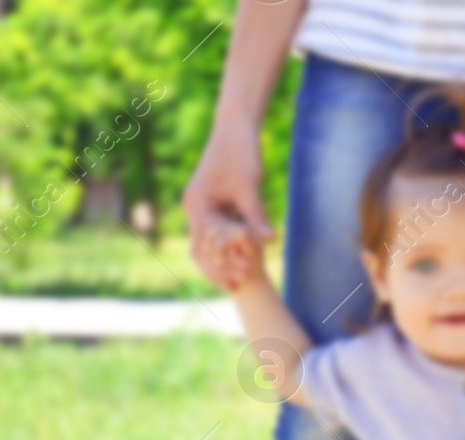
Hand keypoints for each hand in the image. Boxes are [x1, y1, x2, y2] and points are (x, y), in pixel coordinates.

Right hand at [184, 118, 271, 289]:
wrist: (237, 127)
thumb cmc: (240, 151)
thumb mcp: (248, 186)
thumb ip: (255, 215)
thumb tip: (268, 241)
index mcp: (197, 204)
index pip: (204, 244)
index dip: (221, 264)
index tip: (238, 279)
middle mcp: (196, 208)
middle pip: (203, 248)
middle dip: (219, 268)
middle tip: (238, 287)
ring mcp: (204, 207)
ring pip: (211, 242)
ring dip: (224, 260)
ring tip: (241, 280)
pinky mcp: (215, 204)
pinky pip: (220, 231)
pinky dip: (230, 246)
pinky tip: (246, 260)